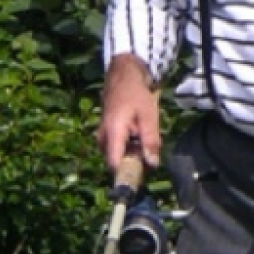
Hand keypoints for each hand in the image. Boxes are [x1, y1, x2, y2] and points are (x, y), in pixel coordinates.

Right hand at [95, 53, 162, 168]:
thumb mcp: (149, 116)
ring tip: (142, 141)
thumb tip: (152, 164)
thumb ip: (150, 141)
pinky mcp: (104, 136)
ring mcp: (101, 138)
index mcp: (112, 133)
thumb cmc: (136, 95)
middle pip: (116, 163)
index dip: (127, 174)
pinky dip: (127, 148)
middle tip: (147, 153)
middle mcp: (102, 138)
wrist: (121, 77)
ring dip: (130, 155)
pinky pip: (115, 150)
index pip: (114, 165)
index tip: (141, 175)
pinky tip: (136, 137)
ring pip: (116, 157)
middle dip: (133, 163)